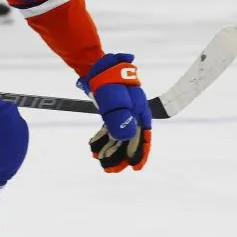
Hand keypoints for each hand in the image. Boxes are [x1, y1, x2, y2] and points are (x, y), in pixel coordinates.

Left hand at [78, 53, 151, 171]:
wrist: (95, 65)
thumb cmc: (107, 80)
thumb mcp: (114, 99)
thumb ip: (120, 118)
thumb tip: (125, 137)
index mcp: (140, 110)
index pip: (143, 136)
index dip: (140, 153)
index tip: (135, 168)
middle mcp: (133, 112)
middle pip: (130, 139)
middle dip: (122, 156)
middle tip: (112, 170)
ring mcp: (122, 111)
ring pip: (119, 136)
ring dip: (111, 150)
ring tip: (101, 163)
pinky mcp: (111, 109)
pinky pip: (109, 129)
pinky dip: (103, 139)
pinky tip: (94, 148)